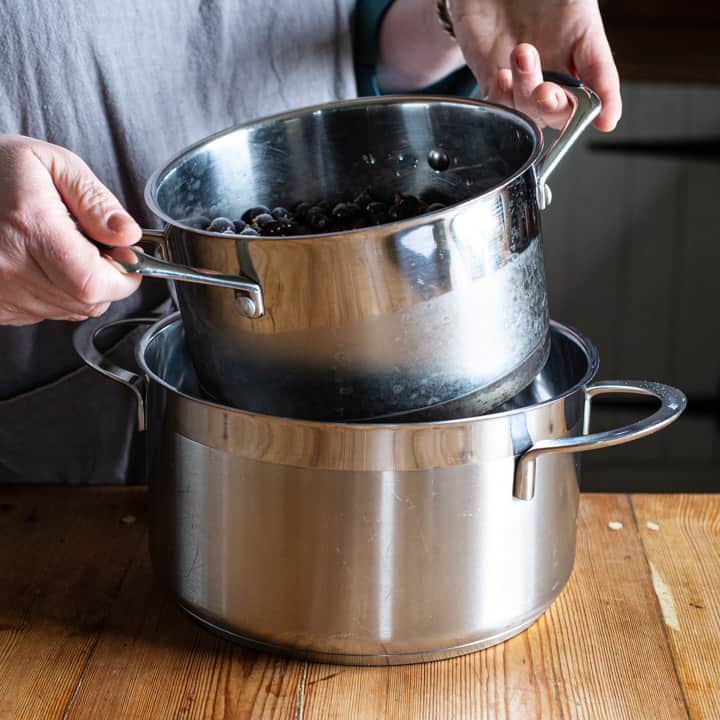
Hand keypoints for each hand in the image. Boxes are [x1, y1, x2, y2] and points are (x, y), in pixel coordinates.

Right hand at [0, 135, 140, 325]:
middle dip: (108, 279)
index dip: (124, 275)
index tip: (127, 257)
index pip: (96, 282)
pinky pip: (46, 313)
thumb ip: (96, 201)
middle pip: (88, 301)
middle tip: (97, 248)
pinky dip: (58, 293)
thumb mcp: (52, 164)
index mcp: (30, 230)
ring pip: (70, 310)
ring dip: (83, 286)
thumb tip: (127, 235)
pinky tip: (45, 263)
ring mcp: (0, 292)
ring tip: (65, 250)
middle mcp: (10, 268)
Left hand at [449, 0, 620, 129]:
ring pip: (528, 110)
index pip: (598, 80)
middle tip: (546, 91)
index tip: (605, 119)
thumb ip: (585, 27)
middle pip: (560, 109)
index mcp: (580, 41)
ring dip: (525, 91)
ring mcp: (522, 76)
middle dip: (555, 108)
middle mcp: (554, 65)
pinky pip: (499, 106)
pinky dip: (501, 99)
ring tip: (520, 54)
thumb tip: (596, 61)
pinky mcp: (492, 80)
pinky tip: (502, 76)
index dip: (604, 103)